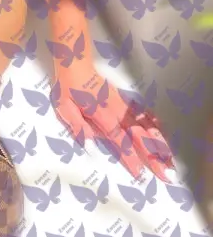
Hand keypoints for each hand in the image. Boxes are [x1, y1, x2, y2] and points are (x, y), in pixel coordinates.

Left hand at [50, 62, 174, 182]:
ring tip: (171, 159)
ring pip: (145, 125)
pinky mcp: (124, 98)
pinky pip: (142, 112)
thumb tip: (91, 150)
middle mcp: (117, 111)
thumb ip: (79, 128)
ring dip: (159, 142)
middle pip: (139, 136)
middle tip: (168, 174)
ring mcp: (123, 104)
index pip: (119, 141)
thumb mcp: (64, 108)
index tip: (141, 174)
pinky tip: (163, 131)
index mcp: (102, 115)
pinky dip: (154, 122)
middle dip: (154, 156)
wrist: (75, 62)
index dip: (130, 158)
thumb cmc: (68, 87)